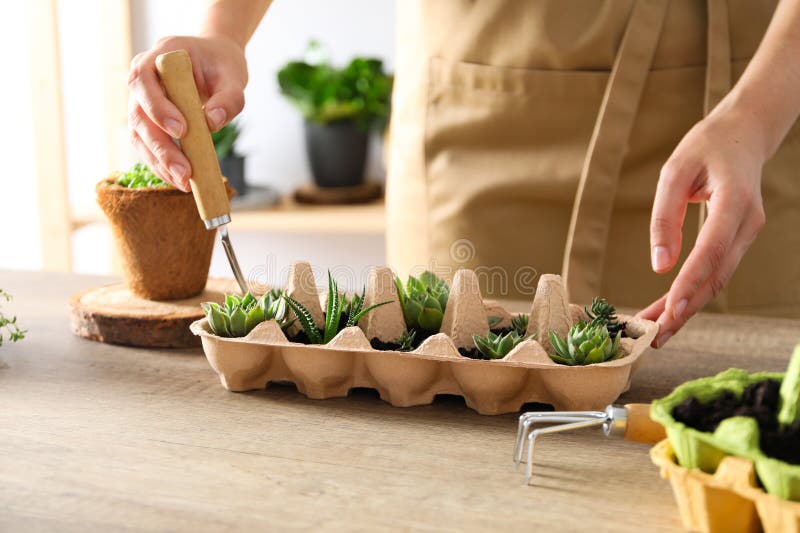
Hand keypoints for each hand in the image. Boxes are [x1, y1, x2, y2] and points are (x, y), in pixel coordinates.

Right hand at [127, 35, 247, 190]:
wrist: (215, 61)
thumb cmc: (221, 65)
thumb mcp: (233, 76)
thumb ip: (228, 98)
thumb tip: (212, 123)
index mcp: (159, 56)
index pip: (143, 78)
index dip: (157, 106)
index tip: (182, 130)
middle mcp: (143, 79)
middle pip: (138, 115)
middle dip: (160, 147)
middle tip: (184, 171)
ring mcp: (141, 102)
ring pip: (139, 135)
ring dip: (159, 162)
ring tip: (184, 182)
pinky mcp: (148, 122)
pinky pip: (147, 146)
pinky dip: (162, 165)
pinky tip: (179, 180)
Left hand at [638, 106, 766, 346]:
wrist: (744, 134)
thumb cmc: (706, 147)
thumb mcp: (675, 170)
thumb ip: (665, 216)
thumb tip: (659, 265)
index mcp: (736, 201)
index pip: (712, 250)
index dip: (691, 282)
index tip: (670, 310)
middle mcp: (748, 223)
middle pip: (716, 276)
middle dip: (685, 310)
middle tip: (654, 337)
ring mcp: (747, 234)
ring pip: (717, 280)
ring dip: (687, 308)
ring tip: (656, 333)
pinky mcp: (738, 240)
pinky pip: (715, 272)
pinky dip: (693, 293)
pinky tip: (671, 310)